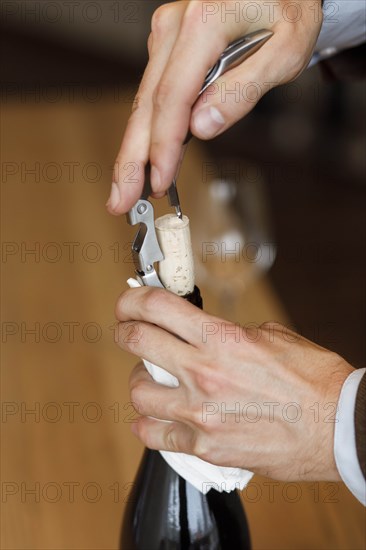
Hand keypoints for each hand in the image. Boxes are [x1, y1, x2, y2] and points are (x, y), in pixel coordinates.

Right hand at [107, 0, 322, 214]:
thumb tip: (202, 127)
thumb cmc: (290, 8)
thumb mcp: (286, 50)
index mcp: (203, 24)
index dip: (163, 148)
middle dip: (131, 159)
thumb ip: (244, 89)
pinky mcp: (168, 44)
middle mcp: (174, 27)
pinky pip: (154, 93)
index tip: (159, 183)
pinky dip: (148, 129)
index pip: (173, 100)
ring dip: (134, 149)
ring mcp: (166, 35)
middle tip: (120, 200)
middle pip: (145, 105)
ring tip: (126, 188)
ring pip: (144, 102)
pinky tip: (144, 156)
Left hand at [115, 287, 352, 481]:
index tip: (128, 303)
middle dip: (126, 331)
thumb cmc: (314, 380)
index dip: (133, 300)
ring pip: (138, 392)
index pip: (158, 307)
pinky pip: (155, 436)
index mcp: (223, 339)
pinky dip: (147, 424)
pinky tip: (152, 419)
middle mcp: (204, 373)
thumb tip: (207, 336)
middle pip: (137, 342)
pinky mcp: (206, 447)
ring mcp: (201, 413)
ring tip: (150, 380)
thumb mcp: (273, 337)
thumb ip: (231, 335)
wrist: (339, 427)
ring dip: (140, 380)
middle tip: (128, 331)